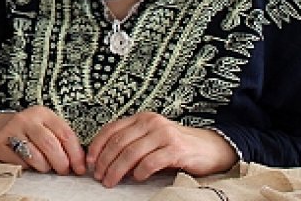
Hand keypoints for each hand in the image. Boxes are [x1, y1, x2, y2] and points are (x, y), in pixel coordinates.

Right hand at [0, 106, 85, 174]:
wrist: (1, 127)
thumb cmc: (31, 132)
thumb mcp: (48, 129)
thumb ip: (63, 142)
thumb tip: (81, 164)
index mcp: (43, 113)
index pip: (65, 134)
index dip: (76, 155)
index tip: (80, 168)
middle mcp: (26, 118)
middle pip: (50, 145)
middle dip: (61, 163)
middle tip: (63, 170)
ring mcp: (11, 129)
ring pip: (35, 157)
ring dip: (44, 167)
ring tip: (44, 166)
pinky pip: (20, 163)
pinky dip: (28, 168)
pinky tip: (28, 163)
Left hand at [84, 112, 237, 186]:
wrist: (210, 147)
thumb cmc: (177, 146)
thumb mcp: (151, 140)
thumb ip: (131, 144)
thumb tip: (105, 160)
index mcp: (142, 118)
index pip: (111, 129)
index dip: (97, 146)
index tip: (90, 162)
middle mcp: (151, 122)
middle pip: (118, 143)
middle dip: (105, 162)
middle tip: (99, 177)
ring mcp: (164, 134)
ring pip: (131, 153)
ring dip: (117, 170)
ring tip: (111, 181)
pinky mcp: (176, 149)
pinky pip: (151, 162)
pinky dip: (140, 172)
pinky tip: (137, 178)